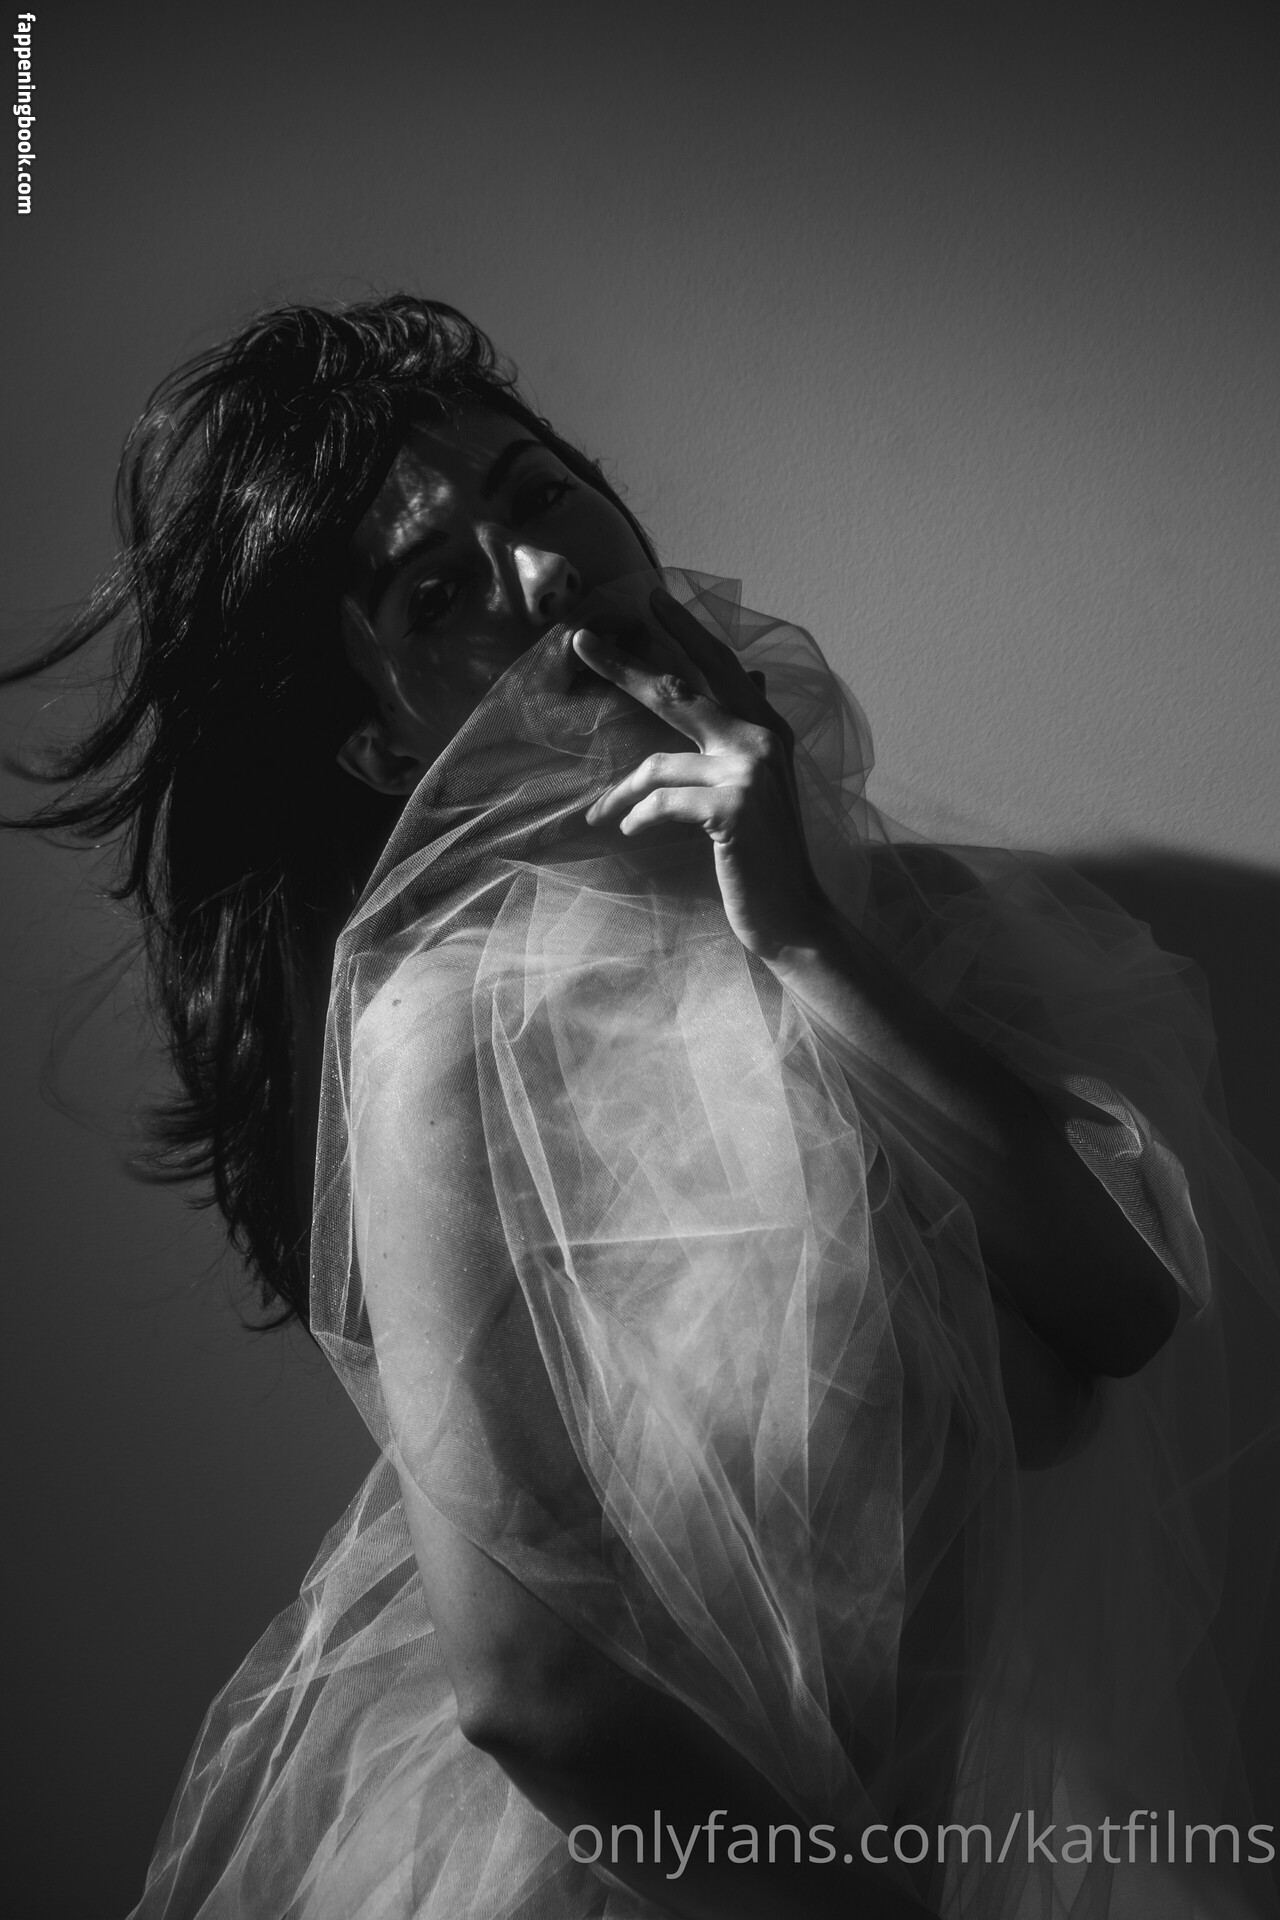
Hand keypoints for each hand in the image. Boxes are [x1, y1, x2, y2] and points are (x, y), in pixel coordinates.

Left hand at [574, 586, 831, 960]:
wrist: (794, 915)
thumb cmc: (765, 854)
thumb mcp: (763, 785)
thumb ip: (750, 733)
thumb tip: (753, 676)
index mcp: (769, 730)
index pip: (721, 666)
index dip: (686, 631)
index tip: (652, 597)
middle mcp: (762, 740)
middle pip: (681, 692)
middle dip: (627, 666)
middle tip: (581, 640)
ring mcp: (750, 772)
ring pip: (657, 764)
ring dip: (620, 794)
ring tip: (602, 815)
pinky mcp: (732, 807)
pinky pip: (660, 802)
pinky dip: (637, 817)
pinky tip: (628, 832)